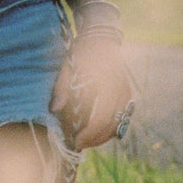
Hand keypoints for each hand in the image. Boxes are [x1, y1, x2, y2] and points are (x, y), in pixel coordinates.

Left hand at [50, 34, 134, 150]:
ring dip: (103, 135)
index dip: (88, 134)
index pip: (100, 118)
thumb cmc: (81, 53)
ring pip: (118, 124)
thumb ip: (62, 88)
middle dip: (95, 139)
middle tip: (80, 144)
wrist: (101, 39)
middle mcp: (120, 92)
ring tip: (87, 139)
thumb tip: (54, 109)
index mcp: (106, 86)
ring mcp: (126, 93)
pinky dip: (110, 126)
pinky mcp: (127, 94)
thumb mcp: (67, 68)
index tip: (76, 141)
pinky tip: (97, 129)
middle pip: (110, 125)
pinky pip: (122, 117)